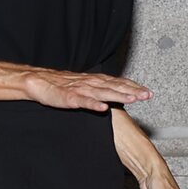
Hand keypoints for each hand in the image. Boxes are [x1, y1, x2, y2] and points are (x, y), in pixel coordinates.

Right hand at [22, 68, 151, 112]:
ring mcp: (81, 90)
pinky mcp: (69, 98)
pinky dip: (93, 104)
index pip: (118, 83)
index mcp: (95, 81)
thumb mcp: (84, 87)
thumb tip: (116, 94)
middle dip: (132, 91)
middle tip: (147, 95)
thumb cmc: (62, 86)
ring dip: (119, 96)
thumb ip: (99, 90)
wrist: (39, 82)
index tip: (148, 92)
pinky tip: (103, 108)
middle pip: (115, 87)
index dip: (133, 87)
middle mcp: (91, 83)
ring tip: (132, 99)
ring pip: (103, 93)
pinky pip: (83, 101)